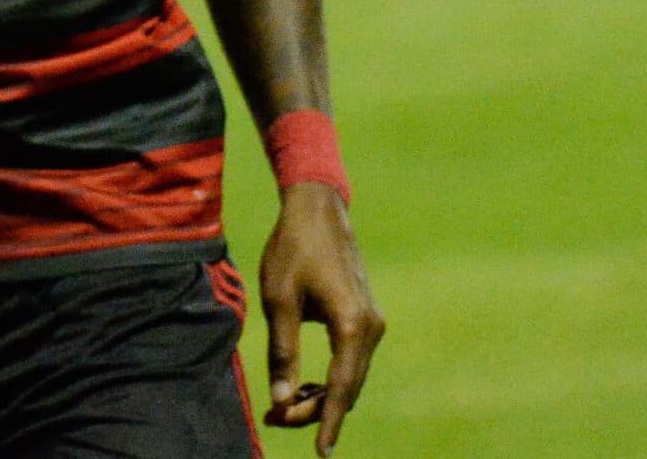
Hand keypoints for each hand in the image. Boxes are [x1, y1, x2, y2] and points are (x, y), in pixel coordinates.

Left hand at [260, 183, 384, 455]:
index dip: (326, 422)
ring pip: (350, 377)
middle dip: (313, 409)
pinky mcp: (366, 317)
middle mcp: (371, 328)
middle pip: (347, 387)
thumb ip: (282, 352)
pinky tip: (303, 385)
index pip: (340, 388)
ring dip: (321, 395)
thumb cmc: (293, 249)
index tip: (320, 452)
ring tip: (282, 405)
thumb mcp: (278, 301)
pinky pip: (352, 360)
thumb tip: (282, 399)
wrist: (317, 210)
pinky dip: (331, 377)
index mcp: (352, 325)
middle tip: (273, 417)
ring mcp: (373, 322)